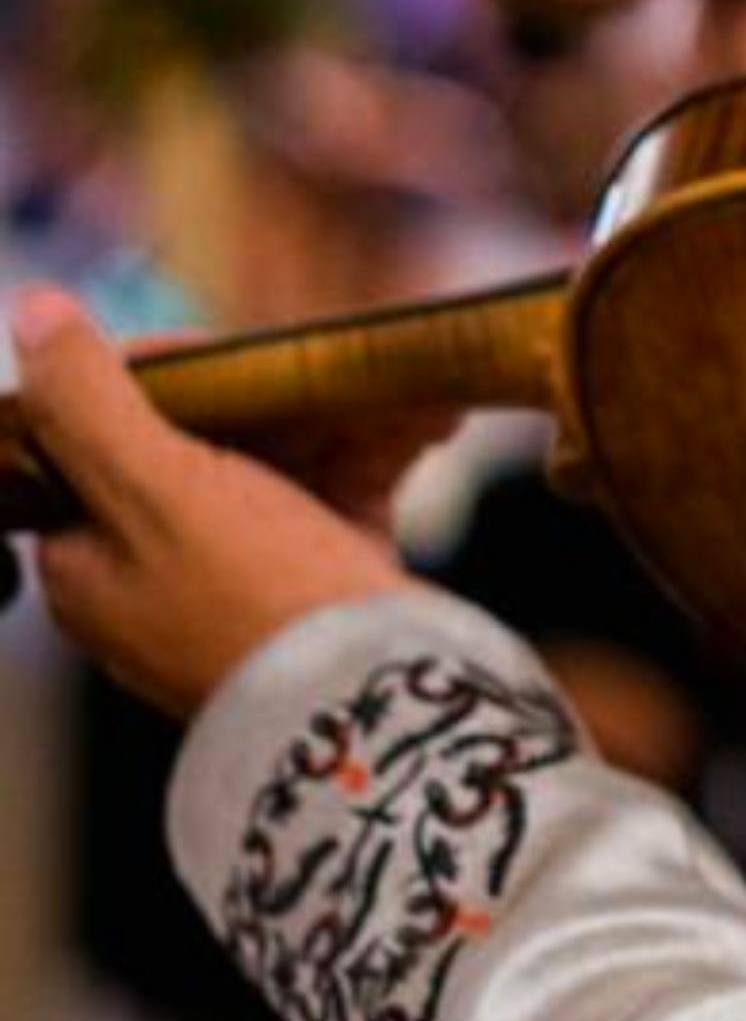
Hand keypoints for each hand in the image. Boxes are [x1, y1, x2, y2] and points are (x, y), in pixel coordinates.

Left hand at [11, 289, 423, 717]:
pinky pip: (344, 504)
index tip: (219, 352)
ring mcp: (247, 591)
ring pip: (281, 472)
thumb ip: (87, 400)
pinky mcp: (327, 596)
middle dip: (270, 396)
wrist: (382, 709)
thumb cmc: (254, 602)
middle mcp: (157, 582)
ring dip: (339, 418)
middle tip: (317, 364)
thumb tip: (33, 311)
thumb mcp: (154, 487)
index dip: (157, 383)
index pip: (96, 443)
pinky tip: (432, 419)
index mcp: (90, 566)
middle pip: (199, 451)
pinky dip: (379, 456)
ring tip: (393, 382)